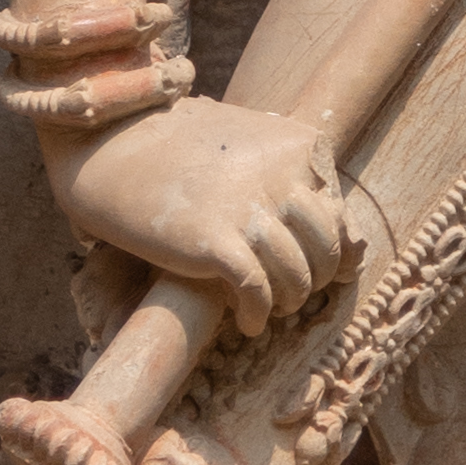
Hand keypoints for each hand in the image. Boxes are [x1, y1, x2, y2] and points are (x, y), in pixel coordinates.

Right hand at [51, 92, 350, 333]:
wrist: (111, 142)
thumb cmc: (184, 148)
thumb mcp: (254, 147)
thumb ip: (301, 185)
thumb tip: (355, 247)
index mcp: (301, 146)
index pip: (339, 215)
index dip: (334, 251)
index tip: (320, 269)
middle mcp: (284, 174)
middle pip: (328, 250)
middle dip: (317, 278)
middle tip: (293, 289)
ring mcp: (250, 208)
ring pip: (299, 277)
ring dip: (289, 301)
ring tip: (271, 307)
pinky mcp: (215, 241)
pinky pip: (259, 293)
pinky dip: (258, 315)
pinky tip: (247, 322)